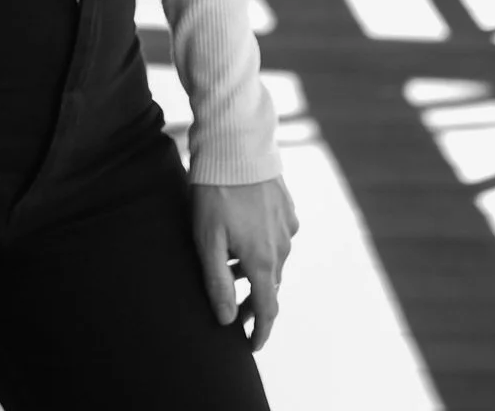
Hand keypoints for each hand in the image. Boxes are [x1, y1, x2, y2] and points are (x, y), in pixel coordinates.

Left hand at [191, 176, 297, 349]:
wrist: (236, 147)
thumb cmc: (215, 193)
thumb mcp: (207, 240)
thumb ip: (217, 282)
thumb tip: (227, 318)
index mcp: (262, 261)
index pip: (267, 309)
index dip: (261, 332)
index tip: (252, 346)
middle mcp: (281, 248)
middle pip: (270, 286)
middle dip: (254, 303)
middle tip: (236, 313)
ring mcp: (286, 227)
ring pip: (274, 261)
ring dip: (256, 272)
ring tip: (232, 270)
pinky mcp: (287, 208)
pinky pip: (278, 237)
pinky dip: (263, 246)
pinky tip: (244, 237)